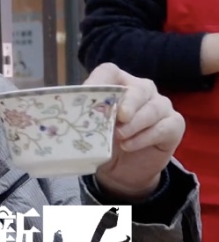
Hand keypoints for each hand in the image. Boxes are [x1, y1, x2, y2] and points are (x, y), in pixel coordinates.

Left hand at [85, 63, 184, 200]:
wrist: (121, 170)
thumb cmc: (103, 142)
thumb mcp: (89, 129)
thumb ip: (84, 116)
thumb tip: (67, 112)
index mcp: (117, 84)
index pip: (109, 72)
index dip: (99, 80)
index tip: (89, 94)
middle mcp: (141, 90)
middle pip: (138, 88)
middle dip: (128, 103)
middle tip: (118, 118)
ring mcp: (161, 106)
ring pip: (154, 108)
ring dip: (136, 123)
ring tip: (119, 137)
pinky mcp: (174, 124)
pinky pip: (164, 126)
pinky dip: (145, 137)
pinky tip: (129, 146)